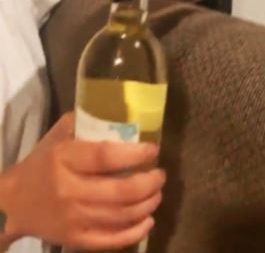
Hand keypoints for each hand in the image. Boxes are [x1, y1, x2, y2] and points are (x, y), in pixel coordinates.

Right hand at [1, 113, 165, 249]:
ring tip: (157, 193)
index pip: (106, 156)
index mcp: (64, 159)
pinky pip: (111, 240)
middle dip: (150, 182)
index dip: (136, 154)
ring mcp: (72, 218)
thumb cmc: (42, 164)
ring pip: (122, 215)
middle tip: (160, 175)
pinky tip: (148, 219)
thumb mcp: (58, 137)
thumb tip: (123, 113)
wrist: (12, 203)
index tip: (153, 150)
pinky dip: (136, 231)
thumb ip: (86, 123)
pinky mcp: (74, 239)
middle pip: (122, 191)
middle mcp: (69, 190)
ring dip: (148, 204)